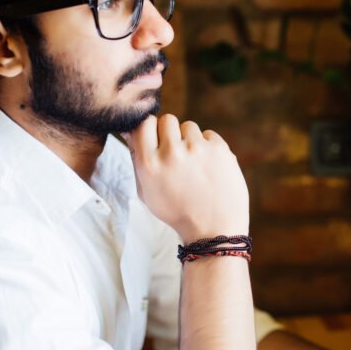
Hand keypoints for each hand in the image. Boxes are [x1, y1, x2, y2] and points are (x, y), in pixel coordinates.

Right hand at [123, 114, 248, 243]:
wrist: (214, 229)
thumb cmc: (177, 211)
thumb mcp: (146, 192)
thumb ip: (137, 159)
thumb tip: (130, 129)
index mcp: (150, 164)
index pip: (143, 123)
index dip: (150, 129)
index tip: (156, 139)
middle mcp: (172, 153)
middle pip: (167, 120)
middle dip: (170, 133)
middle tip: (176, 152)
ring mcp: (197, 149)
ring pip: (189, 126)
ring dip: (190, 140)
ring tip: (194, 164)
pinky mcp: (220, 149)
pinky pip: (209, 135)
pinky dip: (209, 147)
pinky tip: (209, 167)